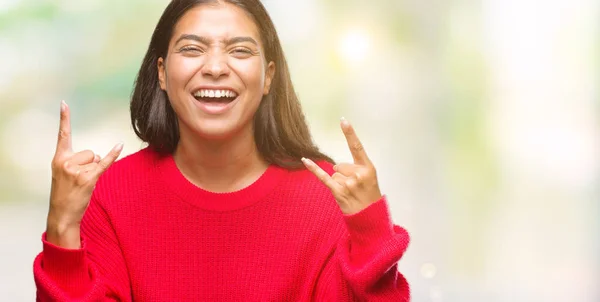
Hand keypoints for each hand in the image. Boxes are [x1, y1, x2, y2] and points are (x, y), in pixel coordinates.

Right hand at [46, 101, 122, 247]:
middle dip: (89, 165)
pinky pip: (104, 163)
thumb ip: (75, 161)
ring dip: (94, 171)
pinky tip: (120, 145)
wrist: (62, 214)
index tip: (64, 103)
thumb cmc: (65, 193)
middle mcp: (66, 162)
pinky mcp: (88, 178)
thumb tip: (96, 156)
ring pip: (96, 160)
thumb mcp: (63, 174)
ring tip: (83, 184)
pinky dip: (113, 155)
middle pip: (90, 152)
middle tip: (79, 180)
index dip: (65, 119)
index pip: (63, 135)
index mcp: (59, 159)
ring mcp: (76, 170)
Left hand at [302, 118, 381, 214]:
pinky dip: (313, 169)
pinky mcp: (338, 191)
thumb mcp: (370, 179)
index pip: (357, 147)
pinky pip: (323, 177)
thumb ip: (356, 168)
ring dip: (339, 183)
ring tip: (350, 193)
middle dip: (344, 175)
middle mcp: (358, 174)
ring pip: (334, 174)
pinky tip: (304, 160)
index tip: (343, 120)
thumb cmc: (369, 196)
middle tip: (355, 188)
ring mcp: (348, 183)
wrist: (369, 217)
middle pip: (340, 165)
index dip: (350, 133)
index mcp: (368, 168)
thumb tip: (335, 167)